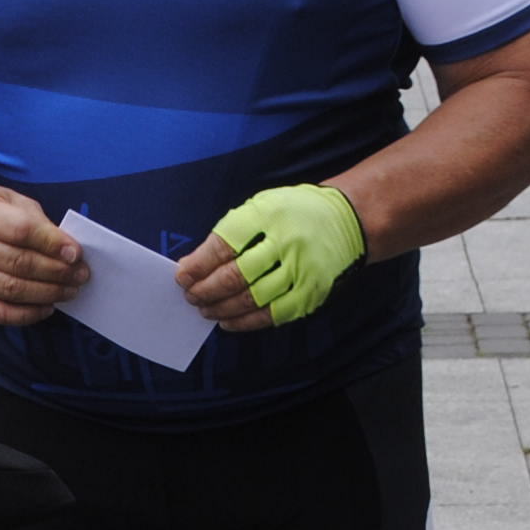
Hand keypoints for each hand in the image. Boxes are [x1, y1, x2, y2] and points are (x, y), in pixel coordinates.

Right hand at [0, 183, 86, 326]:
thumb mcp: (12, 200)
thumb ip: (38, 221)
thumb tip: (68, 251)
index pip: (21, 231)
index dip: (52, 243)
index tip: (76, 253)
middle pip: (19, 264)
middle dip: (57, 272)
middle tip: (81, 274)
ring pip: (12, 290)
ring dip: (48, 293)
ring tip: (70, 290)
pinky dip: (27, 314)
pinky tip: (47, 307)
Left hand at [180, 182, 366, 330]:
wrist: (348, 219)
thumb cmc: (294, 213)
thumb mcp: (262, 207)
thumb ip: (229, 233)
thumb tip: (193, 264)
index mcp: (269, 214)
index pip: (225, 244)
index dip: (199, 264)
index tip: (182, 275)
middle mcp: (287, 242)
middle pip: (236, 275)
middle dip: (206, 289)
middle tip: (191, 295)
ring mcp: (302, 270)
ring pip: (252, 299)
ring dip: (222, 308)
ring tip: (204, 309)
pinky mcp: (311, 292)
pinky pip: (273, 315)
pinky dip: (246, 322)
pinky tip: (228, 321)